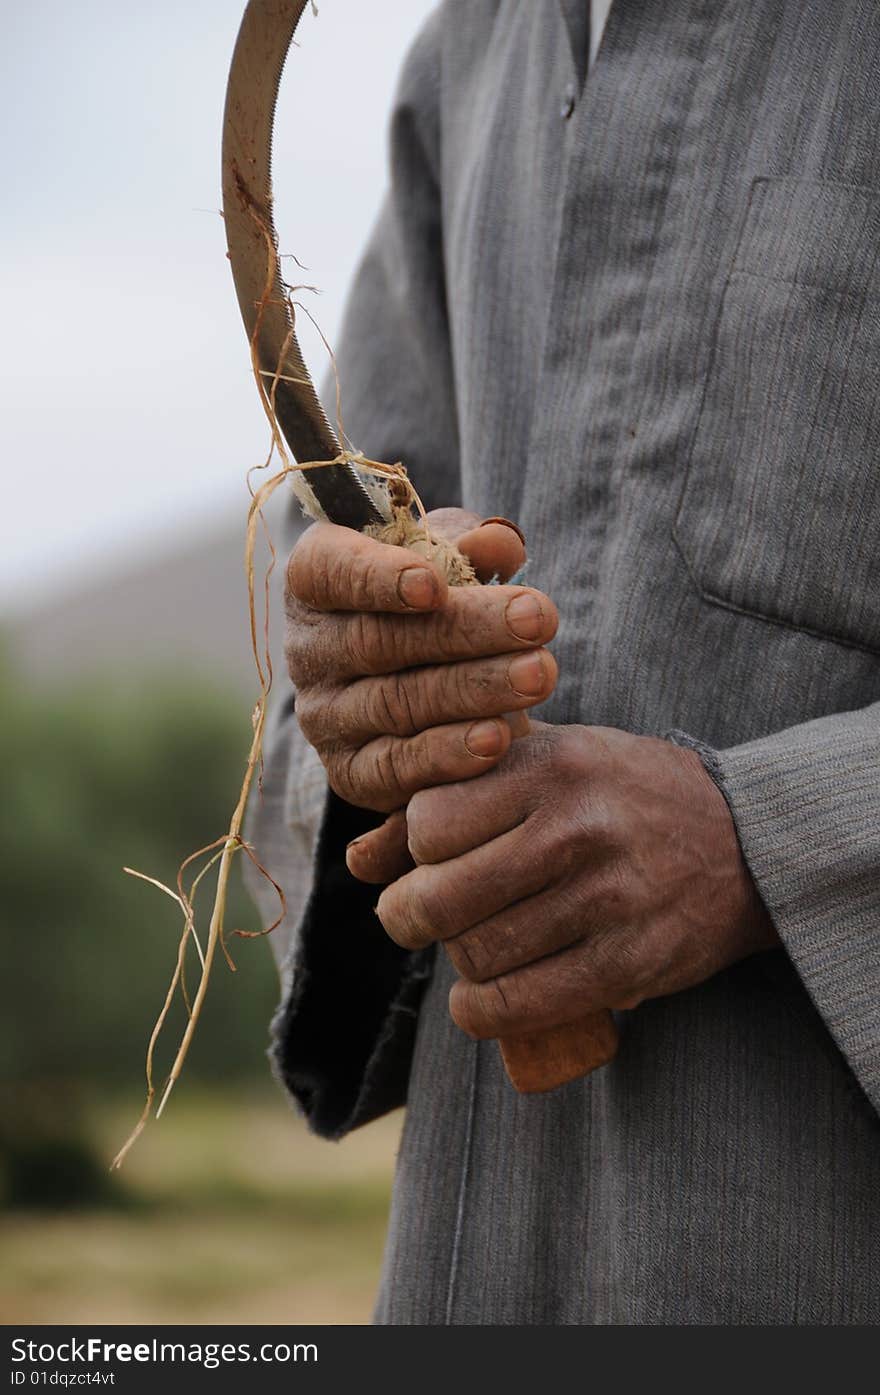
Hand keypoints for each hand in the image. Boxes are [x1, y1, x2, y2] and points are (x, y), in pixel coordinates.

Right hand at [284, 509, 558, 814]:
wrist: (424, 684)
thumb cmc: (431, 600)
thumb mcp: (447, 557)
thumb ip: (469, 545)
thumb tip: (498, 544)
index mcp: (315, 580)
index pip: (327, 572)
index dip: (376, 579)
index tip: (434, 585)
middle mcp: (308, 650)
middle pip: (378, 641)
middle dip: (466, 631)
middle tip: (537, 619)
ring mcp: (324, 717)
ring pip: (395, 704)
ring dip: (474, 690)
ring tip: (538, 674)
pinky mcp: (351, 772)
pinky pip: (395, 768)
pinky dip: (448, 755)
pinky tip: (498, 738)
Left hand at [370, 723, 778, 1037]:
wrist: (748, 840)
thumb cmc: (623, 796)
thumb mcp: (548, 765)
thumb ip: (455, 798)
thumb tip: (358, 860)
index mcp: (551, 766)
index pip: (429, 822)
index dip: (412, 850)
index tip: (428, 859)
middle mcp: (576, 828)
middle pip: (441, 896)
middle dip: (409, 918)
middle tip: (416, 919)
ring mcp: (606, 899)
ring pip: (478, 954)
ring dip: (457, 963)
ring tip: (469, 948)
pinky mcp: (630, 962)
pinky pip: (521, 1004)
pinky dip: (481, 1013)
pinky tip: (479, 1000)